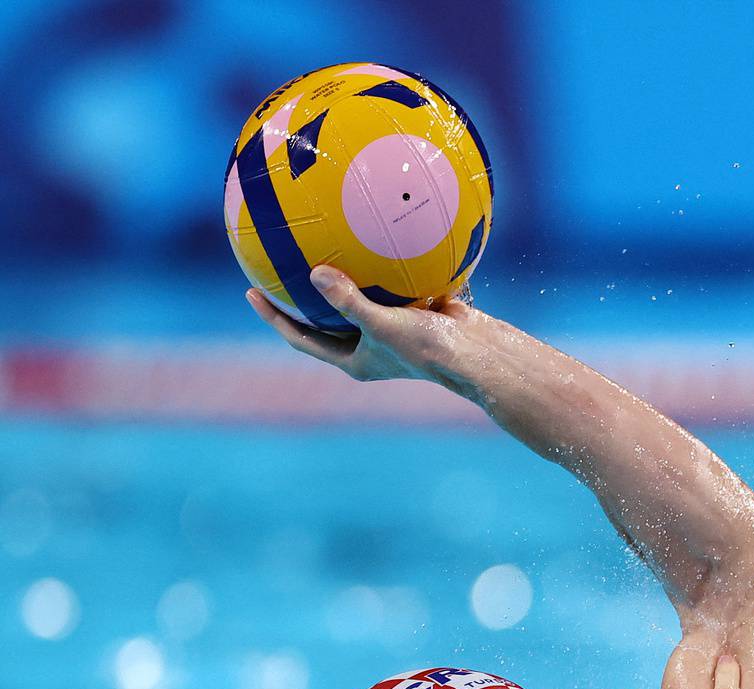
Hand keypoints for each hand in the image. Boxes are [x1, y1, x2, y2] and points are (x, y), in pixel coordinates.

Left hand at [245, 266, 477, 384]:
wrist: (476, 351)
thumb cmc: (427, 348)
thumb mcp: (382, 324)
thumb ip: (348, 300)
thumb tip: (315, 273)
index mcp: (354, 359)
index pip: (301, 338)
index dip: (274, 317)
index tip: (251, 292)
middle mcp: (369, 346)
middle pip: (323, 319)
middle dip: (300, 296)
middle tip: (275, 268)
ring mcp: (391, 328)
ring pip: (356, 300)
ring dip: (340, 278)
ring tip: (320, 246)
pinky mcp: (412, 312)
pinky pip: (387, 286)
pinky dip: (377, 268)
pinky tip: (369, 238)